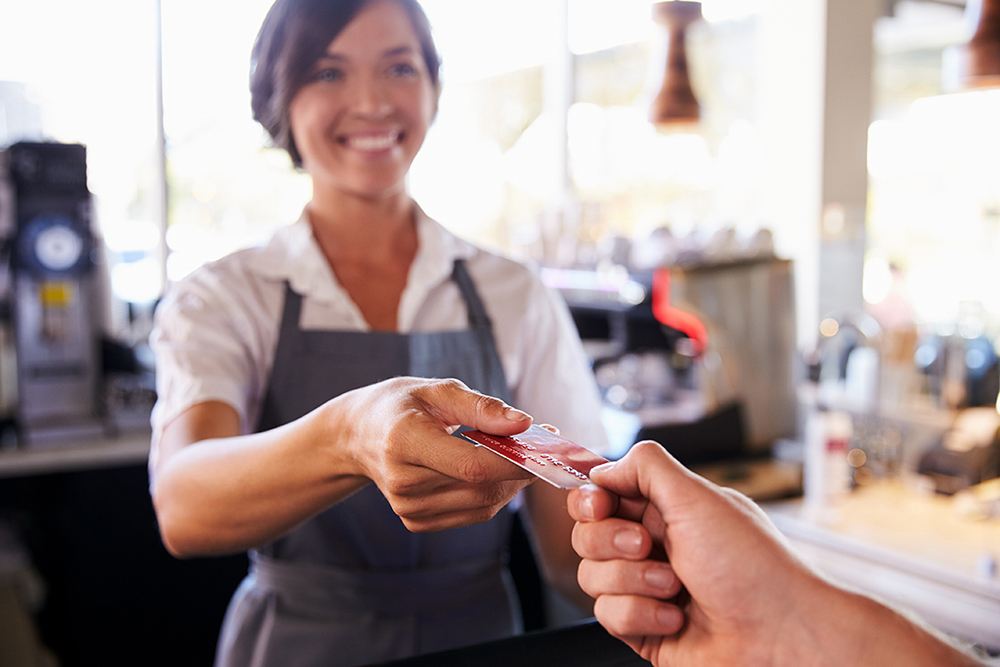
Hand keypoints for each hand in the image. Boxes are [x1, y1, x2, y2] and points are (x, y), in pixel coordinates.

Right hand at [329, 377, 535, 531]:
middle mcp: (403, 482)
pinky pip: (472, 513)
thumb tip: (524, 423)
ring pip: (483, 505)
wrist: (358, 435)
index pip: (472, 465)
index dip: (515, 461)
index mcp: (405, 442)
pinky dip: (493, 493)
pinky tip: (493, 470)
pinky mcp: (415, 521)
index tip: (547, 446)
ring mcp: (408, 508)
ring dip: (511, 482)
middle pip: (482, 488)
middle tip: (542, 444)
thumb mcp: (437, 391)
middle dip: (521, 468)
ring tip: (518, 454)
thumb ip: (481, 407)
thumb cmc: (402, 406)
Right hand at [568, 441, 815, 666]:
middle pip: (587, 535)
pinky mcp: (644, 627)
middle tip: (648, 546)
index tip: (600, 505)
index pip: (603, 495)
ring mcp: (646, 588)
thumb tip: (604, 469)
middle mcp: (654, 546)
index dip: (592, 500)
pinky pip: (608, 616)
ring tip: (675, 587)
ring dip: (633, 582)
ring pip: (592, 577)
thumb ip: (645, 468)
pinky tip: (676, 617)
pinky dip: (641, 615)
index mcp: (666, 509)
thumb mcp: (698, 498)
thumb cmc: (754, 566)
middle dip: (613, 542)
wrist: (782, 635)